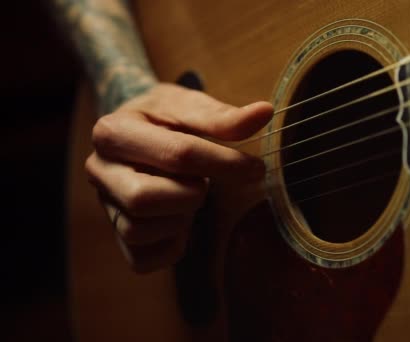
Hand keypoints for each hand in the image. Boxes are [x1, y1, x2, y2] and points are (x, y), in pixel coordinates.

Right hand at [85, 83, 272, 272]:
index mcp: (113, 132)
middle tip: (204, 182)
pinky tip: (181, 218)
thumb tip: (265, 112)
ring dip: (180, 218)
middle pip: (144, 199)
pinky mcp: (118, 237)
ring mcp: (105, 207)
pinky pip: (143, 259)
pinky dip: (172, 244)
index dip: (225, 164)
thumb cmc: (165, 118)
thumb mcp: (189, 106)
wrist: (136, 133)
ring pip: (139, 230)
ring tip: (189, 195)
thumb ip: (223, 116)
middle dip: (189, 194)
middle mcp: (99, 171)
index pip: (177, 155)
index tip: (256, 168)